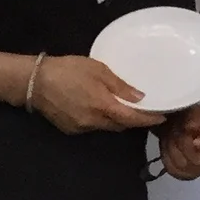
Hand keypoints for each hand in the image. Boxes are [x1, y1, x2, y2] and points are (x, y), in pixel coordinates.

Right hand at [30, 56, 165, 133]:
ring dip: (117, 120)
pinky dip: (101, 120)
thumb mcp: (98, 70)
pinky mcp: (70, 130)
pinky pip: (92, 127)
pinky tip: (99, 109)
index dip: (148, 119)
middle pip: (120, 126)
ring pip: (106, 127)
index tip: (162, 117)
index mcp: (103, 106)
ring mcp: (81, 128)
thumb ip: (120, 86)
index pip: (132, 118)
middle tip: (144, 110)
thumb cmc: (69, 70)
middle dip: (133, 120)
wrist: (36, 82)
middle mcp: (94, 122)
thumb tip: (140, 97)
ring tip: (123, 109)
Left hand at [159, 106, 199, 179]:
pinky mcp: (187, 174)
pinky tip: (167, 147)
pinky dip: (167, 157)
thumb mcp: (193, 111)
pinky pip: (174, 170)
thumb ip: (194, 118)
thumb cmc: (189, 117)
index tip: (195, 140)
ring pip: (183, 165)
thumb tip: (192, 127)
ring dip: (172, 148)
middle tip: (174, 131)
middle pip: (198, 159)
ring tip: (169, 136)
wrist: (174, 125)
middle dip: (183, 144)